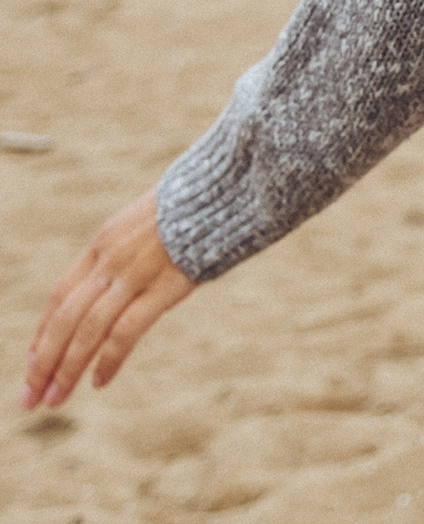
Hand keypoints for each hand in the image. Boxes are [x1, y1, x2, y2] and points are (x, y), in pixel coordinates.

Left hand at [23, 192, 192, 410]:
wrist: (231, 187)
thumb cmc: (199, 204)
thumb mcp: (150, 221)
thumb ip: (129, 250)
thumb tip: (120, 278)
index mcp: (105, 241)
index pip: (60, 295)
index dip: (42, 333)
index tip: (32, 363)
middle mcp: (112, 259)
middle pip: (65, 318)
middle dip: (43, 362)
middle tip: (28, 398)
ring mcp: (137, 272)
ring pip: (88, 329)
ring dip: (66, 369)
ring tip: (53, 400)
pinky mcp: (166, 286)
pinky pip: (127, 329)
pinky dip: (109, 358)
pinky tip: (99, 381)